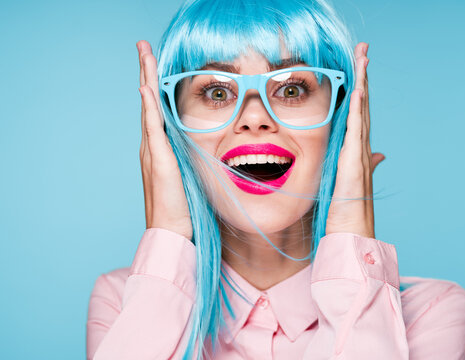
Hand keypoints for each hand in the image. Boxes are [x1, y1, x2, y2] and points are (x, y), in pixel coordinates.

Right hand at [137, 40, 192, 239]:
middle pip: (148, 102)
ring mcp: (153, 152)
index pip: (156, 110)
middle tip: (142, 46)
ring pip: (148, 109)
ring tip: (144, 55)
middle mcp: (152, 146)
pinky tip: (145, 89)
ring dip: (146, 80)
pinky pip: (153, 129)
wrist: (172, 232)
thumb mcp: (188, 175)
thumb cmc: (182, 207)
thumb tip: (198, 145)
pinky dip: (148, 108)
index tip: (154, 63)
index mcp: (160, 149)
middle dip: (146, 72)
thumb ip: (189, 158)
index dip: (154, 85)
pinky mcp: (159, 161)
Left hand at [325, 42, 384, 238]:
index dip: (360, 88)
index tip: (359, 66)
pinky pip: (355, 133)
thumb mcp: (353, 181)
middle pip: (363, 105)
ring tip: (363, 59)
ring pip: (362, 112)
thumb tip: (379, 154)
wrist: (353, 234)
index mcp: (358, 151)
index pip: (359, 112)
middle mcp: (362, 149)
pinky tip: (358, 92)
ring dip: (362, 85)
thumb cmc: (351, 210)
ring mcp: (359, 155)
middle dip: (363, 77)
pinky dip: (358, 111)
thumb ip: (366, 164)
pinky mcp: (353, 165)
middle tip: (363, 49)